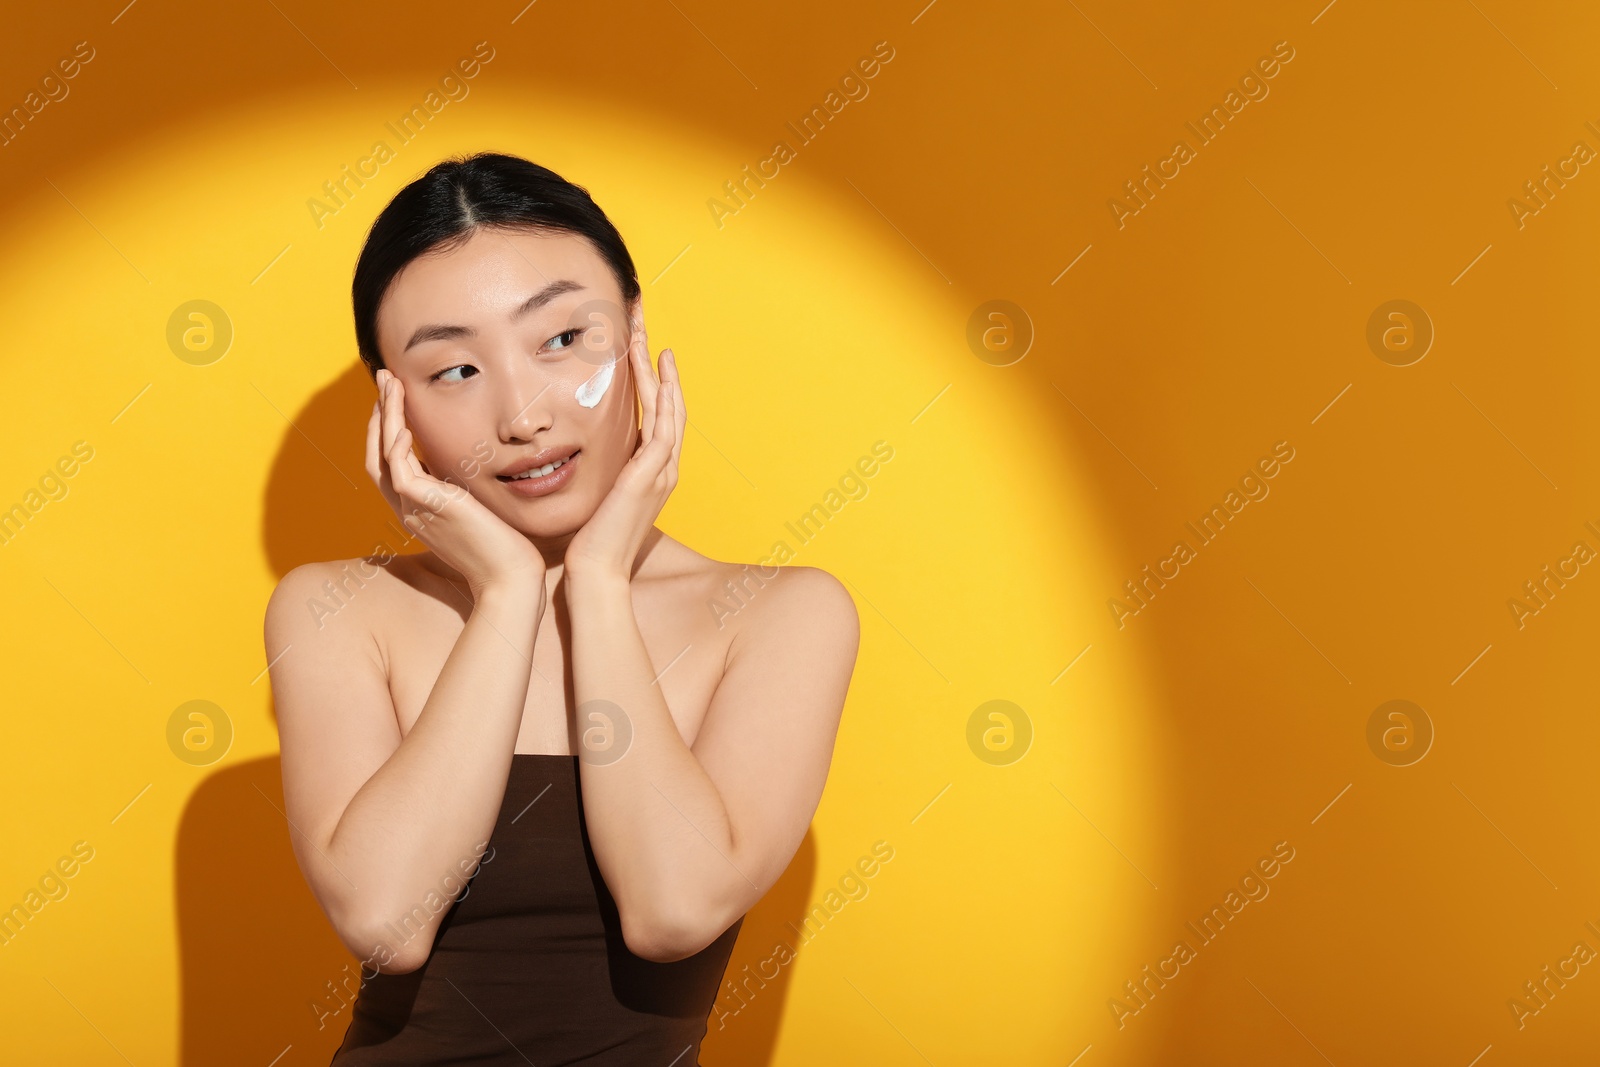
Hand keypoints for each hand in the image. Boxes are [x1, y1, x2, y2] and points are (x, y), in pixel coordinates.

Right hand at [366, 368, 545, 599]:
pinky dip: (396, 441)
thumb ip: (462, 489)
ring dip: (384, 416)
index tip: (395, 397)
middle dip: (379, 414)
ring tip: (389, 383)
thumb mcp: (476, 510)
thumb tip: (466, 465)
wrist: (509, 578)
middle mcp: (409, 509)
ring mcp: (414, 510)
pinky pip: (399, 469)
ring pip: (382, 456)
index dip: (387, 428)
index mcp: (418, 510)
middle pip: (376, 455)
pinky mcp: (427, 508)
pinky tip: (403, 420)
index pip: (390, 463)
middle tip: (383, 377)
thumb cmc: (503, 548)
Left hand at [564, 299, 684, 579]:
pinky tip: (656, 367)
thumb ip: (596, 475)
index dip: (653, 381)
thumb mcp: (595, 499)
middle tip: (645, 325)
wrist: (597, 574)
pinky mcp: (652, 473)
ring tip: (647, 333)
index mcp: (652, 472)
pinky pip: (662, 423)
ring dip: (658, 368)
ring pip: (667, 407)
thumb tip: (574, 454)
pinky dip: (663, 393)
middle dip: (656, 363)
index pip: (657, 417)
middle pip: (668, 404)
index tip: (641, 349)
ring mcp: (662, 470)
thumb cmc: (590, 543)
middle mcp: (664, 468)